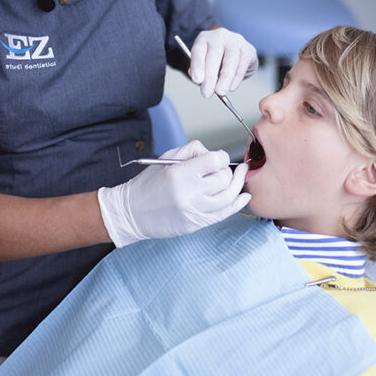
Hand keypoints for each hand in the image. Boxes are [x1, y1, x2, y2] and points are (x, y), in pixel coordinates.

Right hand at [97, 140, 250, 247]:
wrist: (132, 212)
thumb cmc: (148, 183)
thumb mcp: (166, 158)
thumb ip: (192, 151)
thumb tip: (214, 154)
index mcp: (181, 174)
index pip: (215, 160)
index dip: (221, 157)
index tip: (218, 158)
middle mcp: (190, 193)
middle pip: (224, 178)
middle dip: (227, 171)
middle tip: (222, 169)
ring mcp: (195, 211)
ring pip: (229, 196)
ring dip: (237, 185)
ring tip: (241, 177)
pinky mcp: (197, 224)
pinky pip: (224, 214)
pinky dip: (238, 204)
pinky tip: (243, 196)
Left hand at [187, 27, 257, 97]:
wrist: (235, 55)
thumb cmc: (216, 61)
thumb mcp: (204, 65)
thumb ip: (200, 72)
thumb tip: (201, 81)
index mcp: (204, 38)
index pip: (198, 50)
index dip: (197, 65)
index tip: (197, 80)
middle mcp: (220, 36)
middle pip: (215, 53)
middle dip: (210, 75)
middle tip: (207, 92)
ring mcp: (236, 41)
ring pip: (231, 58)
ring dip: (225, 78)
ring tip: (220, 92)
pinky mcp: (248, 49)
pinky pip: (243, 64)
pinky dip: (237, 77)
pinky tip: (232, 87)